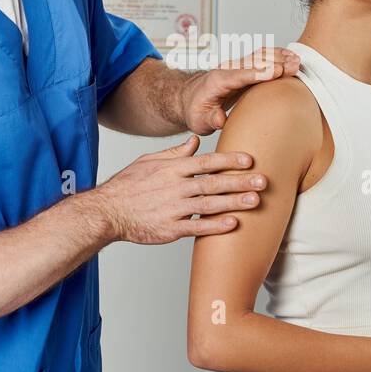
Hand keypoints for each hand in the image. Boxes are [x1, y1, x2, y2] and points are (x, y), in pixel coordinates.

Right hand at [92, 134, 266, 244]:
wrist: (107, 212)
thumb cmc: (127, 186)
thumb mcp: (149, 162)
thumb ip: (175, 153)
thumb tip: (196, 142)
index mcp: (172, 169)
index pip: (206, 162)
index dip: (229, 161)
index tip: (250, 160)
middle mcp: (175, 187)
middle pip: (213, 183)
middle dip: (240, 181)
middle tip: (263, 180)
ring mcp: (173, 209)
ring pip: (209, 205)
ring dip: (234, 202)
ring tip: (256, 201)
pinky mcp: (170, 229)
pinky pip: (197, 227)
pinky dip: (215, 226)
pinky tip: (233, 224)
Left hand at [180, 47, 300, 134]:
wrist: (189, 98)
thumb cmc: (195, 110)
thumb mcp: (199, 120)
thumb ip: (210, 119)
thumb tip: (220, 119)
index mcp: (217, 81)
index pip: (240, 75)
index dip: (258, 72)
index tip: (275, 71)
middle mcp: (228, 70)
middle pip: (254, 62)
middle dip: (275, 63)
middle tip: (295, 66)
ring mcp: (237, 67)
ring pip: (260, 56)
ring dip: (279, 57)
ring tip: (298, 61)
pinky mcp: (245, 68)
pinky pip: (262, 58)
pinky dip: (277, 56)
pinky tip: (291, 58)